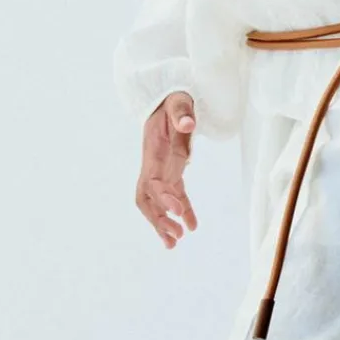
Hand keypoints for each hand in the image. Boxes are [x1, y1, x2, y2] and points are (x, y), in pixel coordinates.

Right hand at [136, 93, 198, 247]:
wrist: (168, 96)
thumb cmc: (174, 97)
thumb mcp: (178, 100)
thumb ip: (181, 112)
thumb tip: (188, 124)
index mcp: (153, 151)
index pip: (152, 181)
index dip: (163, 198)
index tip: (178, 213)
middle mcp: (153, 164)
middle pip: (147, 199)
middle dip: (157, 220)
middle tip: (174, 238)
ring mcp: (161, 169)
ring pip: (157, 202)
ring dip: (164, 223)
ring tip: (175, 244)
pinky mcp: (172, 170)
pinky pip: (176, 195)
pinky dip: (183, 212)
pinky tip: (192, 227)